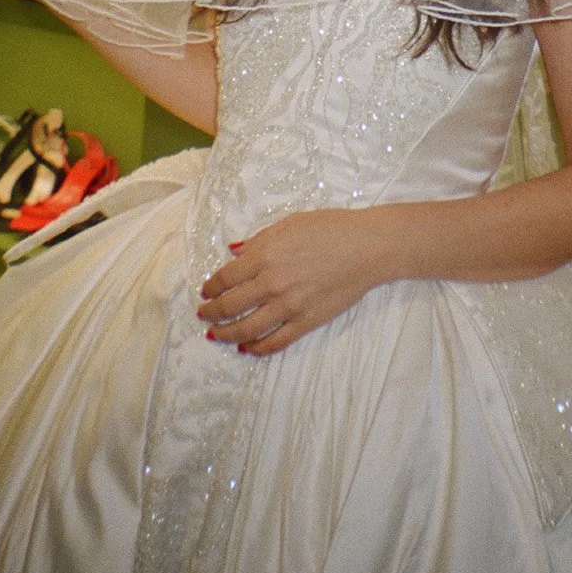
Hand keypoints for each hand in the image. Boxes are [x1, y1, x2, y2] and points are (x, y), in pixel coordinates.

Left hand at [198, 208, 385, 355]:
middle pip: (230, 306)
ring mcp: (288, 306)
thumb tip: (234, 252)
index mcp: (264, 256)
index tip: (206, 292)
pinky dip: (258, 348)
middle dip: (212, 313)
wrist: (366, 247)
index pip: (225, 278)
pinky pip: (275, 342)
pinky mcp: (306, 322)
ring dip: (227, 334)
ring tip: (216, 335)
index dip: (210, 287)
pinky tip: (248, 348)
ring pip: (247, 329)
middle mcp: (271, 284)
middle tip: (204, 315)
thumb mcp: (289, 224)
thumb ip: (258, 240)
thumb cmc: (330, 228)